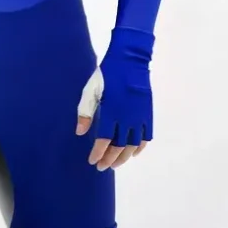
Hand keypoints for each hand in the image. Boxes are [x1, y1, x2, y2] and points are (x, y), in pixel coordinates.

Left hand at [76, 27, 153, 171]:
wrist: (130, 60)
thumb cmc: (107, 73)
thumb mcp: (91, 89)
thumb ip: (85, 111)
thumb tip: (80, 132)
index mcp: (112, 111)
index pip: (104, 140)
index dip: (98, 153)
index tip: (92, 161)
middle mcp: (127, 117)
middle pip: (119, 146)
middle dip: (109, 159)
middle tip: (102, 167)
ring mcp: (139, 116)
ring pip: (133, 145)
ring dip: (124, 157)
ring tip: (115, 164)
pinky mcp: (147, 113)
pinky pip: (146, 137)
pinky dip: (140, 148)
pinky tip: (133, 154)